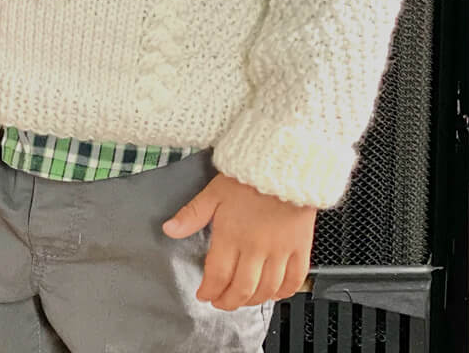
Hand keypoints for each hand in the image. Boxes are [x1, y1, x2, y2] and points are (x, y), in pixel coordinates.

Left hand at [162, 169, 315, 310]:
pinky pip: (294, 279)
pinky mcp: (300, 248)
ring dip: (253, 300)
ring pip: (267, 289)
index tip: (203, 294)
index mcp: (232, 235)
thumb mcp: (212, 192)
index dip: (209, 290)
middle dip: (228, 301)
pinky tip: (274, 293)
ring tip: (242, 300)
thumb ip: (191, 215)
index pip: (218, 275)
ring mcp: (280, 251)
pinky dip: (284, 292)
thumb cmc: (247, 177)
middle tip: (220, 302)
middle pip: (242, 288)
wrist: (283, 166)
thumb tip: (169, 230)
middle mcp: (256, 248)